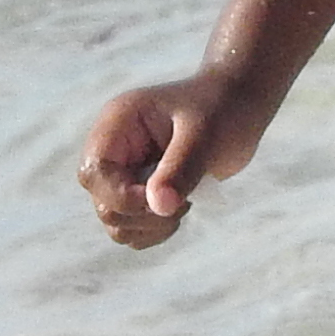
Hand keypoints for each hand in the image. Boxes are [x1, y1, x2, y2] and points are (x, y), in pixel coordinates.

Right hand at [77, 72, 262, 249]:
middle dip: (142, 213)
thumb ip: (180, 168)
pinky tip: (183, 207)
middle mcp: (114, 149)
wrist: (239, 105)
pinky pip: (133, 228)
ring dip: (151, 225)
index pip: (95, 172)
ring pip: (116, 222)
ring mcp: (125, 172)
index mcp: (118, 123)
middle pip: (103, 202)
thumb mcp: (206, 134)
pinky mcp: (139, 191)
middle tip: (184, 200)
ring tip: (186, 202)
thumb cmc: (222, 109)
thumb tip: (158, 205)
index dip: (122, 196)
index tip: (163, 199)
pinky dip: (156, 230)